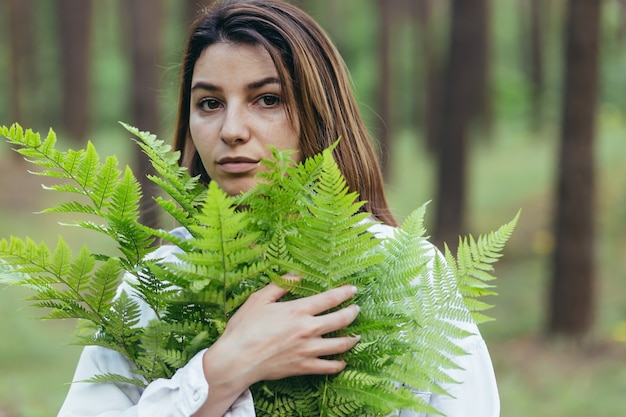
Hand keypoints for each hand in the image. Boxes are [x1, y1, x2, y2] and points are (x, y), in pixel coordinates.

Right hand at [197, 279, 359, 415]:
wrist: (236, 360)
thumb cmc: (244, 328)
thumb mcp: (259, 299)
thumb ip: (280, 286)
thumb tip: (296, 275)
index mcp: (298, 310)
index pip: (330, 299)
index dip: (345, 293)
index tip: (353, 290)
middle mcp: (308, 329)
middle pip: (341, 320)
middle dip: (353, 313)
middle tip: (357, 309)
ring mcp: (308, 350)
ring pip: (340, 345)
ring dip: (352, 339)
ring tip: (356, 336)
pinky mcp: (304, 367)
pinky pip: (329, 367)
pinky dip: (339, 364)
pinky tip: (342, 361)